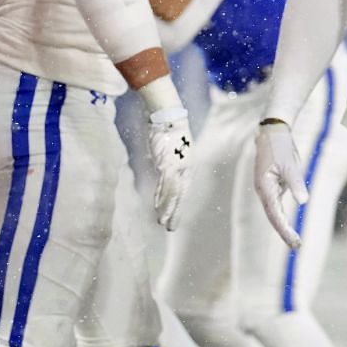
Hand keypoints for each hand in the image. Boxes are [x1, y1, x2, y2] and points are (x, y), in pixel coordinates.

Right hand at [146, 104, 192, 230]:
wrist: (169, 118)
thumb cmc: (171, 131)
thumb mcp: (174, 149)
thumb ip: (170, 163)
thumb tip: (164, 171)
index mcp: (188, 167)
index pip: (183, 191)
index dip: (178, 205)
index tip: (174, 216)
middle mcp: (185, 170)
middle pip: (180, 196)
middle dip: (174, 213)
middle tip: (171, 228)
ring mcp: (176, 169)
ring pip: (172, 194)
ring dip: (167, 210)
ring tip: (163, 223)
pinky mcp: (167, 166)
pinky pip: (165, 186)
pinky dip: (161, 198)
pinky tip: (157, 208)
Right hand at [254, 119, 306, 249]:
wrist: (272, 133)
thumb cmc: (280, 147)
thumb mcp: (291, 164)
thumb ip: (296, 183)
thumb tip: (303, 202)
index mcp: (264, 187)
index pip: (274, 213)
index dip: (284, 229)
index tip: (294, 241)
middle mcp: (263, 191)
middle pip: (272, 216)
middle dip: (283, 232)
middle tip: (296, 246)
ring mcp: (267, 189)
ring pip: (273, 212)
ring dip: (283, 227)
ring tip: (294, 241)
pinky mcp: (272, 186)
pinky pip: (276, 206)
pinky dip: (282, 217)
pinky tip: (289, 227)